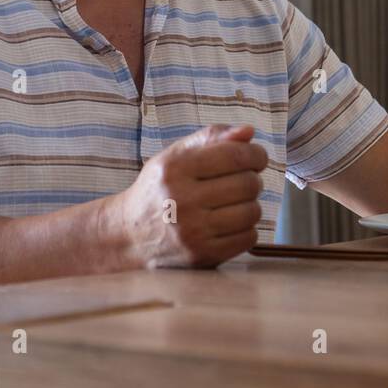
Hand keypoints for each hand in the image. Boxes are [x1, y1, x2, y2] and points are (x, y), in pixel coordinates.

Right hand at [116, 124, 266, 268]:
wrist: (130, 235)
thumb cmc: (159, 189)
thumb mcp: (174, 156)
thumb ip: (211, 138)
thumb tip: (248, 132)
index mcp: (175, 169)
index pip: (235, 156)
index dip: (256, 154)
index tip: (257, 158)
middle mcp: (181, 200)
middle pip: (248, 184)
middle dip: (252, 179)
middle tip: (241, 181)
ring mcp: (192, 232)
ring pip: (252, 212)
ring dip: (250, 205)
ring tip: (233, 203)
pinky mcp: (202, 255)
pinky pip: (249, 237)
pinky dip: (246, 229)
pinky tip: (229, 223)